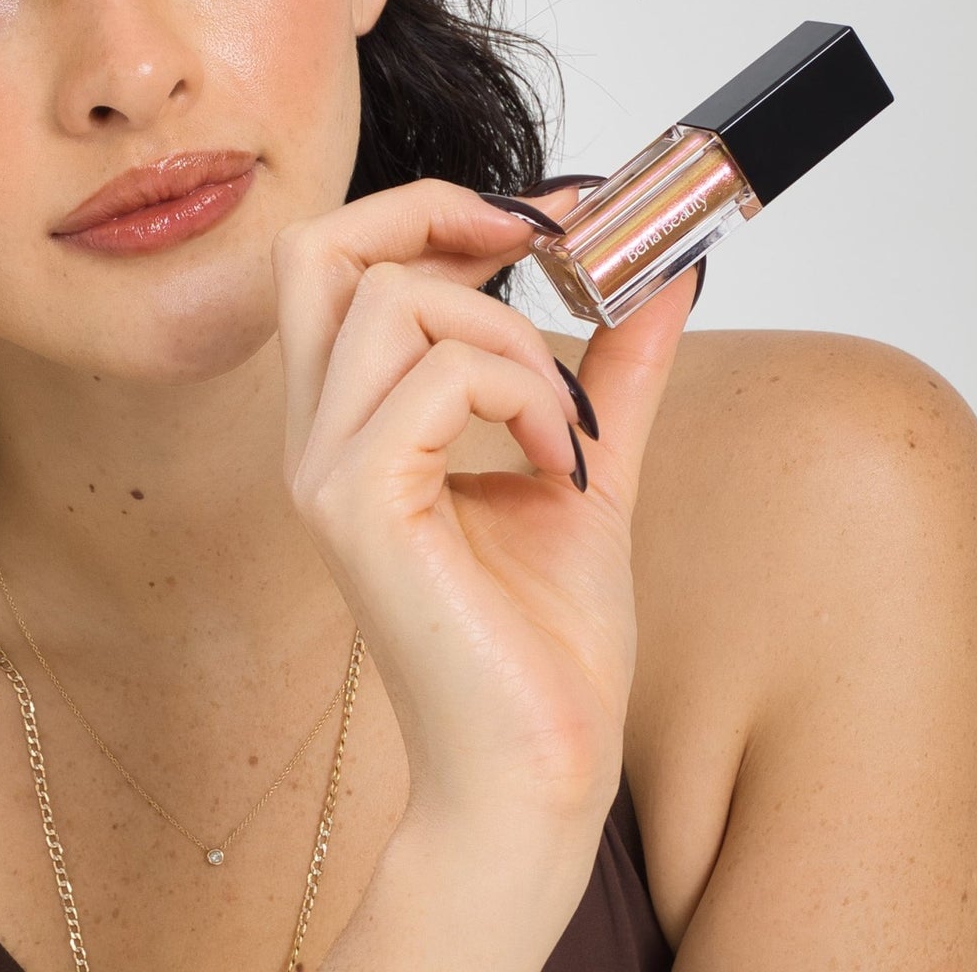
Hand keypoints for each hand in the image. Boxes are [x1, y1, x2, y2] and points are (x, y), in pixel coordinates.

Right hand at [270, 177, 695, 853]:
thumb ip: (610, 368)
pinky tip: (554, 461)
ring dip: (509, 332)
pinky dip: (521, 392)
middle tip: (534, 242)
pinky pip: (439, 374)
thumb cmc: (541, 640)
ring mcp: (327, 468)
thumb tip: (659, 275)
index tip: (547, 213)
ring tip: (560, 417)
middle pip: (323, 249)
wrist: (537, 768)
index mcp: (350, 417)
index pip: (342, 261)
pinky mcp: (359, 503)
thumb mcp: (583, 464)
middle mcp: (316, 432)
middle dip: (435, 212)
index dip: (437, 208)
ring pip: (393, 299)